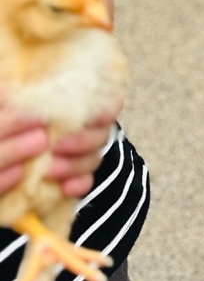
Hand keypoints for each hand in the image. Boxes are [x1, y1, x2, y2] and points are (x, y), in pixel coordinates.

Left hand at [0, 100, 118, 199]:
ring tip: (48, 169)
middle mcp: (91, 126)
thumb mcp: (22, 100)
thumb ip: (27, 97)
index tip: (85, 118)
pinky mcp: (77, 176)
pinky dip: (79, 185)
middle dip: (81, 141)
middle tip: (56, 146)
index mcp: (85, 102)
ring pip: (94, 159)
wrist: (15, 136)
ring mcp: (85, 152)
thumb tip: (17, 92)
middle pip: (102, 133)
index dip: (104, 110)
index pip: (110, 103)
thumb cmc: (22, 112)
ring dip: (74, 165)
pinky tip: (65, 188)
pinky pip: (87, 182)